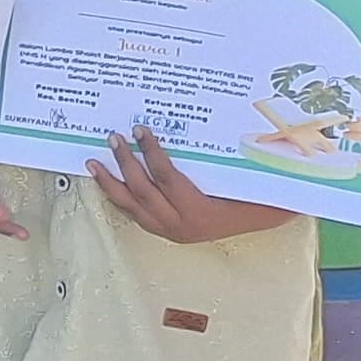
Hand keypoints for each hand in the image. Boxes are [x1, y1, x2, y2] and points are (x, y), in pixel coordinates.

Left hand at [88, 126, 296, 243]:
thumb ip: (228, 159)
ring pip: (132, 206)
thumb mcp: (247, 178)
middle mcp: (181, 225)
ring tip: (93, 162)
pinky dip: (120, 198)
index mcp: (199, 212)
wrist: (267, 222)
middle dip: (125, 163)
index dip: (151, 153)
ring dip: (111, 183)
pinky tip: (107, 184)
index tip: (140, 131)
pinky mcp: (167, 233)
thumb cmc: (259, 196)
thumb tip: (218, 128)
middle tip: (113, 138)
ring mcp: (172, 231)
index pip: (166, 177)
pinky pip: (136, 215)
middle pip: (143, 190)